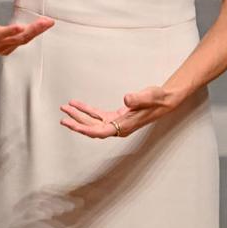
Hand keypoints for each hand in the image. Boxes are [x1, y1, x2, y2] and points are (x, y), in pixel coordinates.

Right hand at [0, 0, 53, 54]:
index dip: (9, 31)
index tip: (20, 27)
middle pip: (16, 38)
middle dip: (32, 30)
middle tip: (46, 22)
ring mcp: (0, 48)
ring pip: (21, 41)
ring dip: (35, 32)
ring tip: (47, 23)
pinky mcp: (5, 49)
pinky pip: (20, 43)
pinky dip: (30, 36)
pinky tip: (39, 28)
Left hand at [59, 86, 179, 138]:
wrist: (164, 100)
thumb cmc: (157, 99)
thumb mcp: (149, 96)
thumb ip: (138, 99)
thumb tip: (126, 99)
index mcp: (124, 127)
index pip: (100, 132)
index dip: (86, 129)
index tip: (73, 126)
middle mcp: (118, 128)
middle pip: (93, 129)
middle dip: (77, 123)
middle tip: (62, 117)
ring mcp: (117, 123)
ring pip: (93, 122)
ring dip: (79, 116)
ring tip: (65, 109)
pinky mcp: (116, 117)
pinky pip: (98, 115)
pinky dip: (87, 110)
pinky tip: (77, 104)